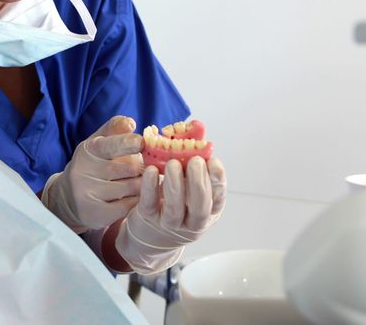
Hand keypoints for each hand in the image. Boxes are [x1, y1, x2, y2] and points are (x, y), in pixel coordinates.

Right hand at [40, 116, 144, 233]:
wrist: (68, 199)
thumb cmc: (92, 165)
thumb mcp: (97, 143)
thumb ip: (114, 129)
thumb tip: (130, 123)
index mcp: (88, 151)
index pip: (109, 145)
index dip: (127, 143)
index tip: (141, 142)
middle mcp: (84, 172)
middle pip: (128, 168)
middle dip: (142, 167)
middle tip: (147, 169)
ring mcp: (88, 194)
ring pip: (132, 188)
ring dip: (143, 185)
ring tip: (141, 183)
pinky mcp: (97, 214)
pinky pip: (128, 206)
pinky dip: (136, 201)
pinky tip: (135, 198)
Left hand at [115, 155, 226, 273]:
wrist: (150, 235)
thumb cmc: (176, 203)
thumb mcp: (190, 186)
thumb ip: (195, 162)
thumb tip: (198, 129)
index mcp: (209, 211)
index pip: (218, 197)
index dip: (218, 180)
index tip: (213, 160)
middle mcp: (192, 222)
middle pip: (200, 207)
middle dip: (199, 183)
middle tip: (195, 161)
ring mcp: (170, 223)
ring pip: (175, 209)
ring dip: (175, 185)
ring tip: (173, 163)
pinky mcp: (148, 219)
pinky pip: (149, 204)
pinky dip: (150, 187)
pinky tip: (151, 171)